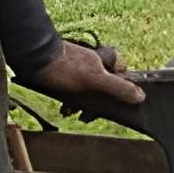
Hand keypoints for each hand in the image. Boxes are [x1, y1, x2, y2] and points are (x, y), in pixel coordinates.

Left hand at [28, 39, 143, 110]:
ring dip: (80, 104)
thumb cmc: (63, 67)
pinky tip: (63, 106)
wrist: (32, 58)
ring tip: (70, 111)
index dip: (119, 95)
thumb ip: (119, 88)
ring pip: (87, 90)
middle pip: (104, 88)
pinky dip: (69, 99)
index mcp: (104, 62)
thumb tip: (141, 97)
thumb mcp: (95, 80)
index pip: (122, 79)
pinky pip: (73, 89)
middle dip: (95, 104)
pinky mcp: (65, 72)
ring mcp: (79, 68)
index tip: (110, 107)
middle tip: (85, 114)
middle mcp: (94, 64)